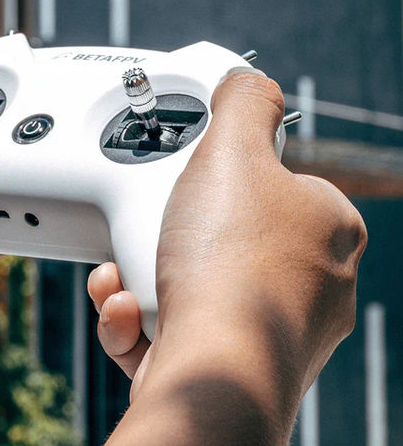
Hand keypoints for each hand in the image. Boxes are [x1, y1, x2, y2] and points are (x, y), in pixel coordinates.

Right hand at [91, 68, 366, 443]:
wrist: (212, 372)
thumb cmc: (230, 268)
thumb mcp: (233, 151)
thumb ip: (242, 103)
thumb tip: (248, 79)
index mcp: (327, 226)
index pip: (273, 181)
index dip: (220, 175)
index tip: (184, 177)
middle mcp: (311, 282)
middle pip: (219, 236)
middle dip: (163, 232)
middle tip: (141, 227)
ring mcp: (271, 330)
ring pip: (189, 285)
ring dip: (141, 276)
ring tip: (123, 278)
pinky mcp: (229, 366)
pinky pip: (174, 330)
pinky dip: (140, 320)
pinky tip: (129, 313)